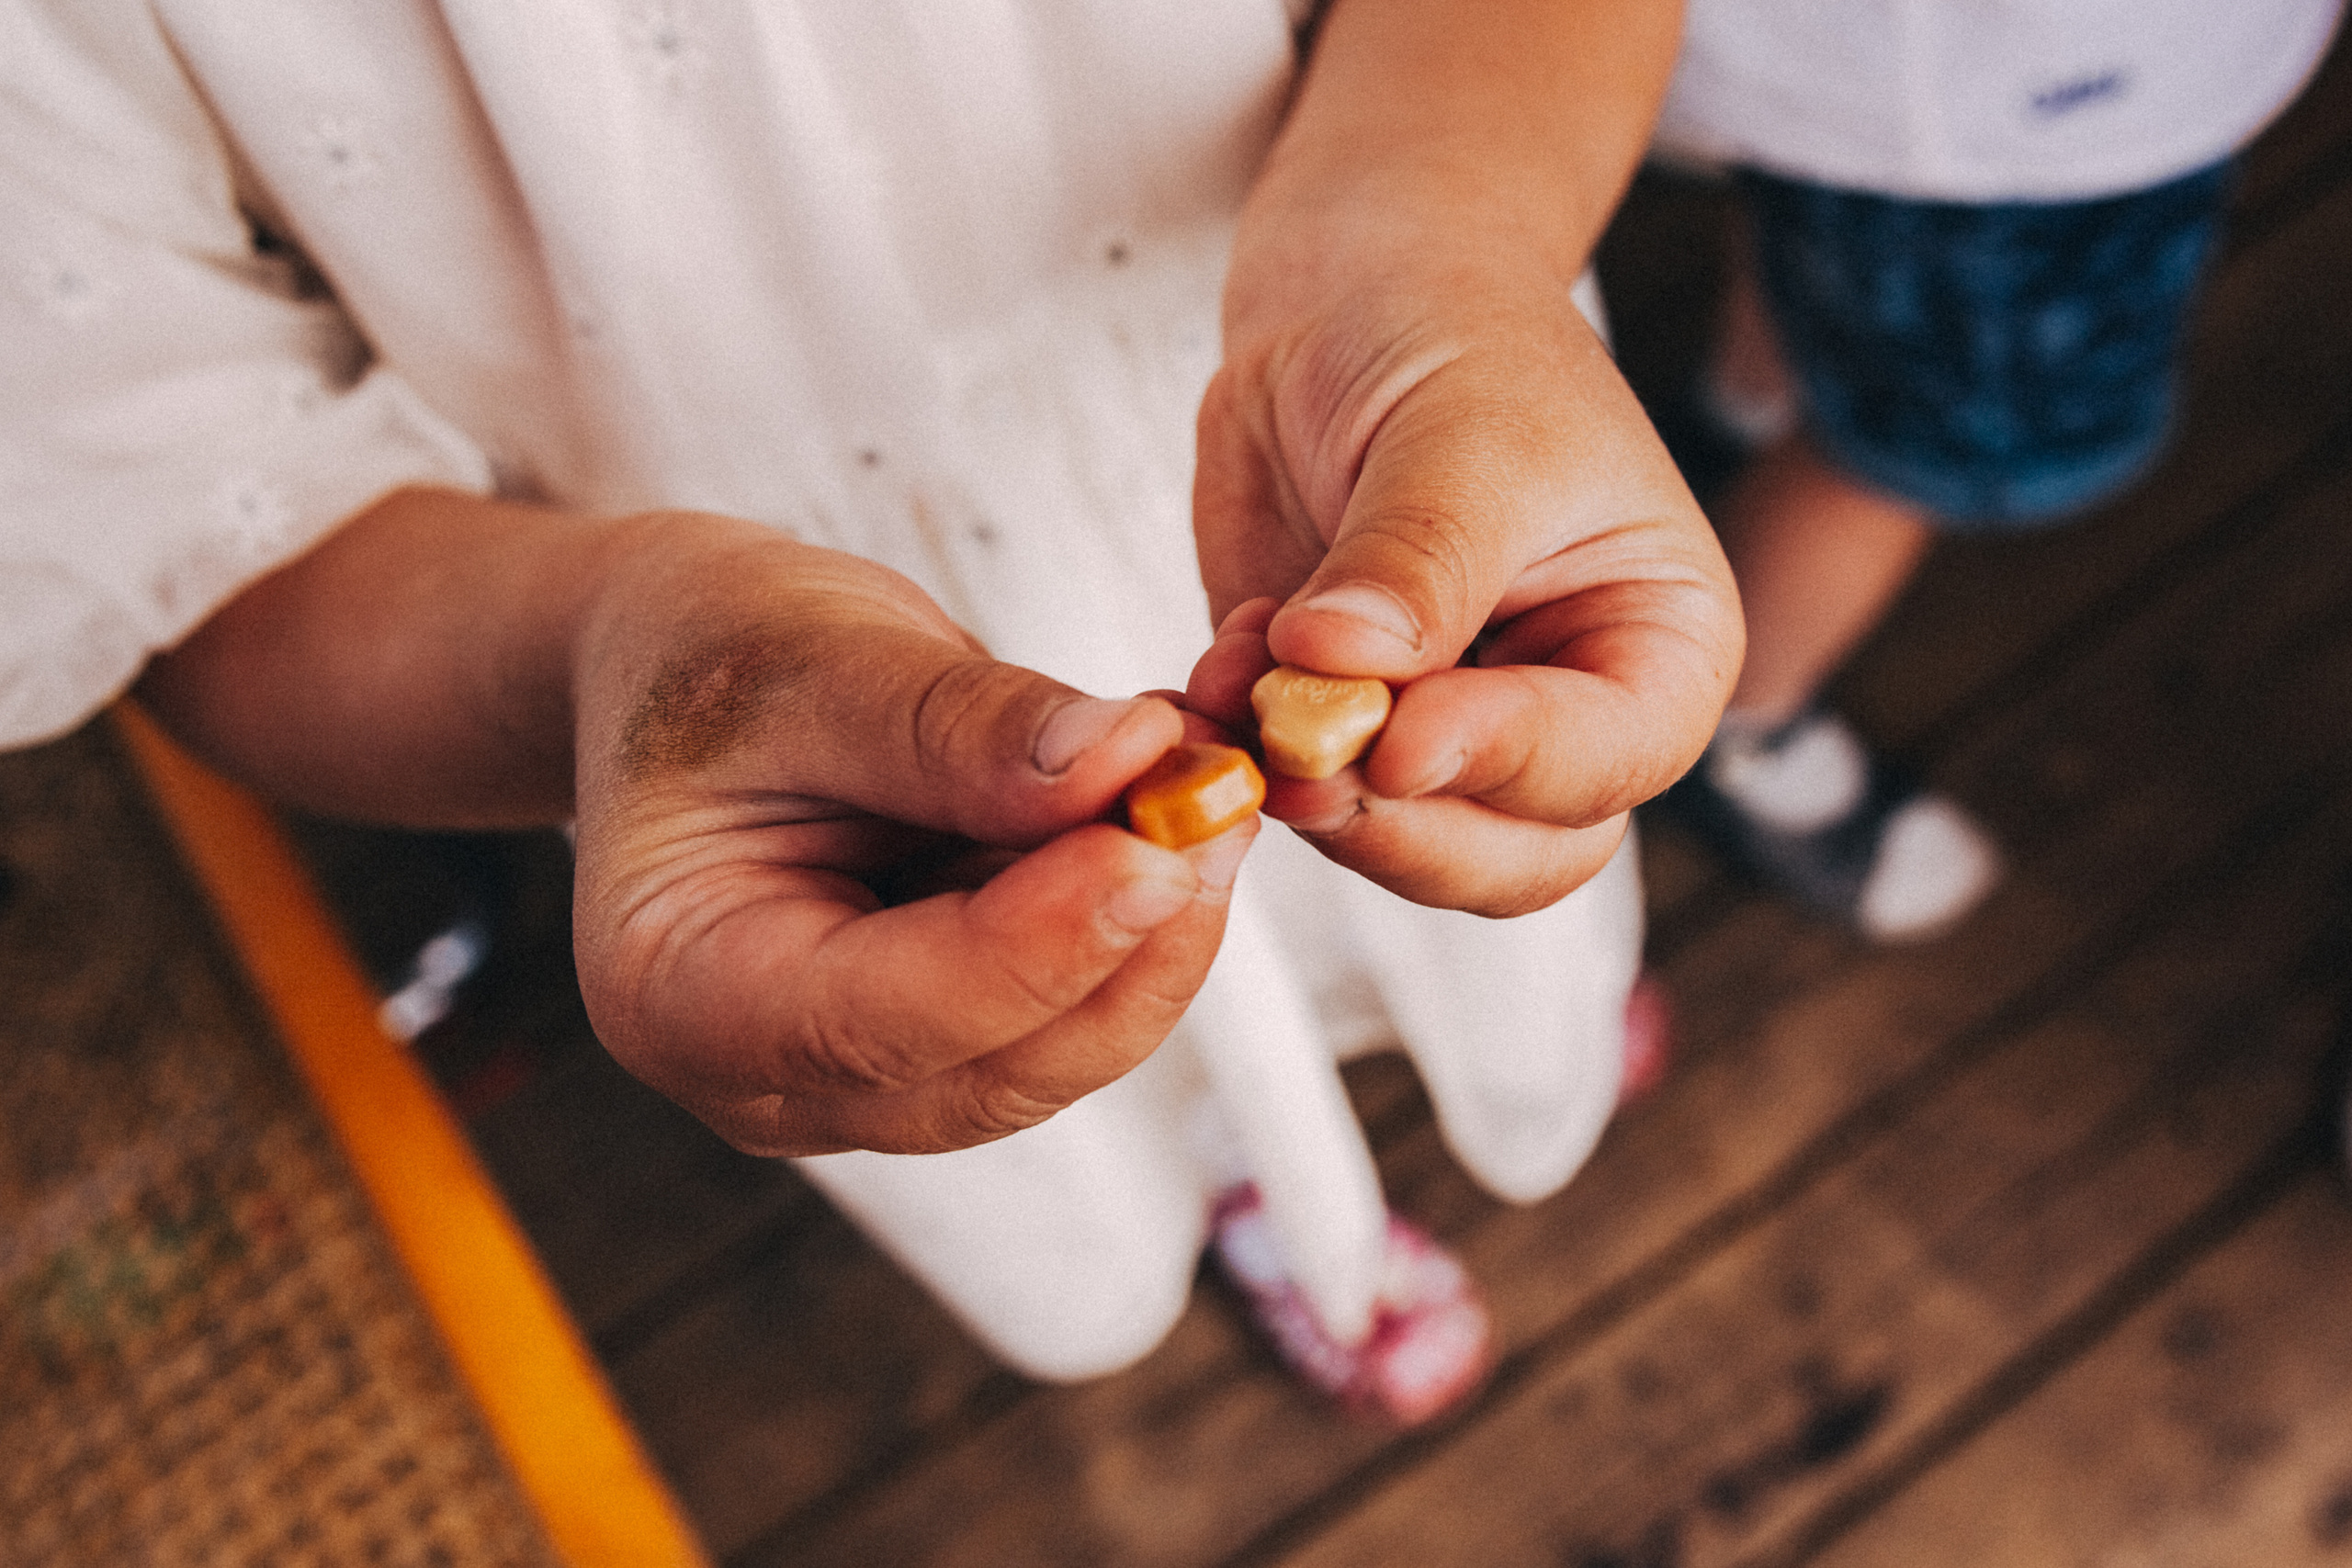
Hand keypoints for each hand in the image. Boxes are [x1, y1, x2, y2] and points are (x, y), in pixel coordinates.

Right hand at [570, 520, 1253, 1155]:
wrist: (691, 661)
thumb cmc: (705, 650)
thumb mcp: (806, 654)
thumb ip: (954, 725)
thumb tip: (1125, 762)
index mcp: (681, 997)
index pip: (877, 1021)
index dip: (1033, 951)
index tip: (1152, 853)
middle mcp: (778, 1075)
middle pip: (996, 1069)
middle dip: (1129, 944)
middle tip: (1220, 801)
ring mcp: (872, 1070)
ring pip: (1064, 1044)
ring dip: (1157, 920)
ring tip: (1208, 776)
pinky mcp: (958, 1030)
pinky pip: (1080, 996)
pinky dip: (1143, 901)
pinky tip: (1175, 793)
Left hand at [1188, 202, 1741, 917]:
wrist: (1353, 295)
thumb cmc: (1456, 336)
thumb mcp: (1464, 435)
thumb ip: (1418, 564)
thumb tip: (1343, 671)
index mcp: (1656, 650)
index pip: (1605, 765)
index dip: (1502, 768)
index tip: (1397, 739)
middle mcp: (1562, 716)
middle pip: (1507, 856)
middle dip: (1395, 826)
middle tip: (1296, 762)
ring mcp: (1442, 733)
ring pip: (1392, 842)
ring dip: (1299, 788)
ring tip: (1239, 675)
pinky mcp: (1333, 729)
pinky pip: (1288, 790)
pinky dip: (1236, 755)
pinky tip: (1206, 677)